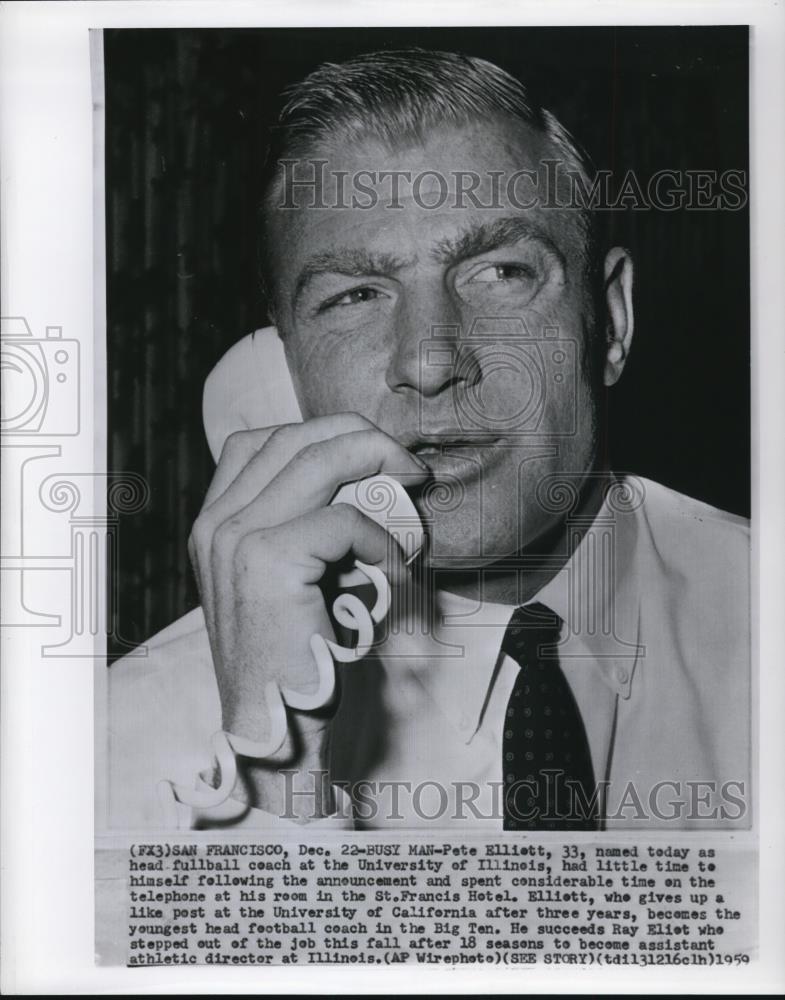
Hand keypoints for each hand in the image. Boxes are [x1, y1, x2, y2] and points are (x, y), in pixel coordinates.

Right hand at [188, 413, 427, 816]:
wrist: (276, 731)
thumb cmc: (297, 660)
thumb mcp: (294, 581)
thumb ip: (310, 530)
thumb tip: (372, 487)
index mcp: (215, 525)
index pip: (262, 441)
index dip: (323, 432)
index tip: (373, 451)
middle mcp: (215, 524)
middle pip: (291, 438)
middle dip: (359, 436)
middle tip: (407, 464)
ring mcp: (233, 540)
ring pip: (315, 461)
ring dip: (376, 466)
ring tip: (412, 491)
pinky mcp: (265, 563)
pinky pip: (340, 519)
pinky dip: (379, 535)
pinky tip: (393, 565)